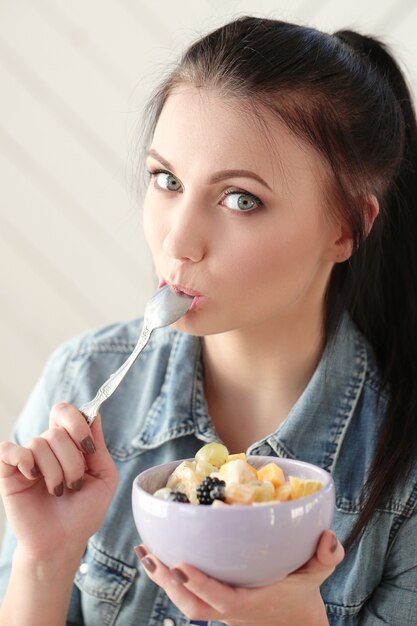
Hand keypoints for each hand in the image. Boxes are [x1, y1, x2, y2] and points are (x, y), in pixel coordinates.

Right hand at [0, 403, 117, 564]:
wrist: (62, 543)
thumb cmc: (83, 513)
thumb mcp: (104, 478)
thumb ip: (99, 445)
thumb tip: (94, 414)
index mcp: (69, 444)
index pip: (66, 413)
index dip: (77, 423)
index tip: (88, 447)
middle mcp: (47, 448)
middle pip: (57, 431)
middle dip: (72, 460)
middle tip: (75, 484)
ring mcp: (27, 459)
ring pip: (40, 443)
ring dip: (55, 471)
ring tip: (58, 491)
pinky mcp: (9, 473)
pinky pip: (9, 450)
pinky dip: (24, 460)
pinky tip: (34, 477)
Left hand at [135, 530, 343, 625]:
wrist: (295, 625)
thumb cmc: (303, 595)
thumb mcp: (318, 574)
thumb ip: (326, 557)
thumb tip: (328, 537)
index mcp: (250, 603)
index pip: (221, 597)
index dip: (200, 583)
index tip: (180, 564)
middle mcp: (229, 609)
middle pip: (191, 604)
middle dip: (168, 582)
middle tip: (150, 554)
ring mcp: (219, 609)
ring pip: (184, 603)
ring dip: (162, 580)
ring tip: (144, 553)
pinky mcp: (214, 604)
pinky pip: (187, 596)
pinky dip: (170, 580)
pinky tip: (158, 558)